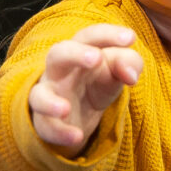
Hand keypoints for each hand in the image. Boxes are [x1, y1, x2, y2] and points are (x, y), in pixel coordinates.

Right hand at [29, 24, 142, 152]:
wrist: (78, 115)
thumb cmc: (97, 83)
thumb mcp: (117, 72)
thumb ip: (129, 64)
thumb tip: (131, 75)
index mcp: (80, 51)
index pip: (89, 36)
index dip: (108, 34)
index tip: (131, 37)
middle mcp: (60, 70)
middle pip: (58, 53)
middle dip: (75, 54)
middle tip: (96, 59)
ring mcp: (49, 95)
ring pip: (39, 95)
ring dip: (50, 102)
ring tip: (65, 109)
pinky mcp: (45, 121)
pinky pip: (46, 126)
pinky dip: (59, 132)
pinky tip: (77, 136)